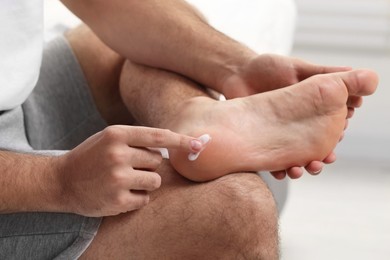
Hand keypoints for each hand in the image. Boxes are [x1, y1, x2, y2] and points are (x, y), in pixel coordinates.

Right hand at [55, 125, 202, 216]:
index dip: (182, 140)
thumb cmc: (91, 156)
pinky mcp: (117, 200)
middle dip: (148, 165)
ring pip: (155, 181)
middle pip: (158, 161)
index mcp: (117, 134)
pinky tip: (119, 194)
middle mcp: (118, 154)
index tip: (200, 145)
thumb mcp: (110, 138)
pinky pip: (145, 198)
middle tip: (128, 167)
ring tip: (124, 181)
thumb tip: (172, 144)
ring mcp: (117, 178)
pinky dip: (137, 198)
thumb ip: (138, 139)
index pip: (159, 136)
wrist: (61, 180)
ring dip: (145, 182)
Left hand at [221, 54, 352, 178]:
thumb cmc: (267, 67)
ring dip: (303, 166)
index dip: (337, 131)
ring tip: (302, 169)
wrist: (235, 73)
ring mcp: (280, 134)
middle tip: (326, 159)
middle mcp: (298, 124)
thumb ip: (324, 73)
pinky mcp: (263, 142)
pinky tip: (281, 172)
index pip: (331, 124)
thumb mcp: (298, 68)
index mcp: (311, 107)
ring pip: (297, 156)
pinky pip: (272, 160)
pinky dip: (279, 169)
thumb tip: (357, 75)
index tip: (340, 135)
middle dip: (323, 154)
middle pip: (316, 145)